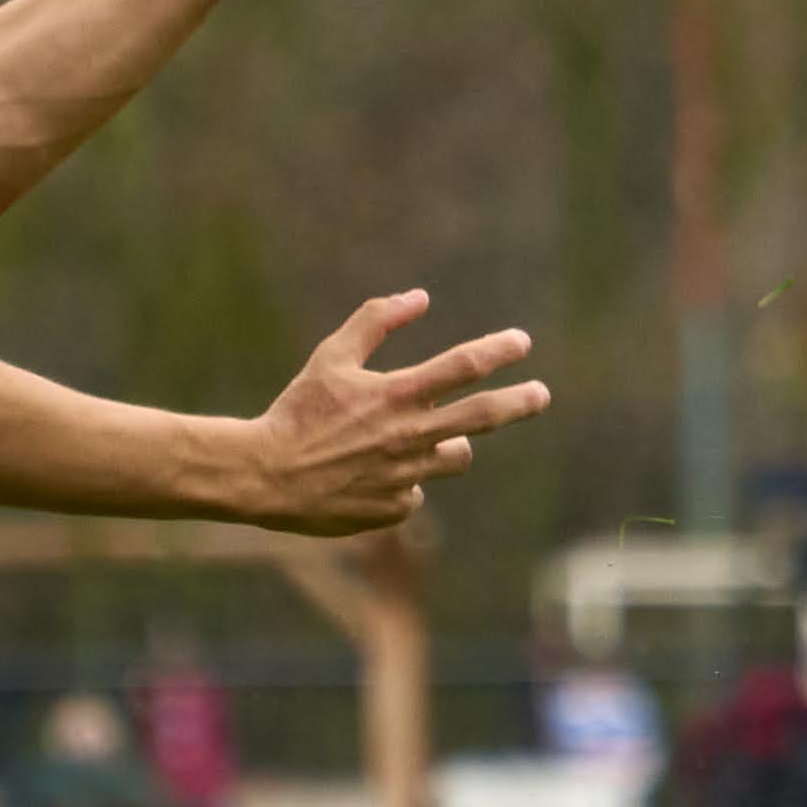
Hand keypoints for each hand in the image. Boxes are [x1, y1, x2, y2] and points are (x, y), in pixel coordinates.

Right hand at [235, 289, 549, 534]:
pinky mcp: (395, 510)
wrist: (264, 477)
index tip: (522, 342)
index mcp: (397, 394)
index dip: (499, 351)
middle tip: (541, 394)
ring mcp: (406, 477)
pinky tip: (368, 475)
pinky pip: (415, 490)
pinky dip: (403, 478)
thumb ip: (375, 322)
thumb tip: (420, 297)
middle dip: (520, 402)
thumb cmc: (297, 411)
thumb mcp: (331, 357)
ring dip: (449, 443)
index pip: (464, 366)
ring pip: (452, 456)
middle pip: (484, 416)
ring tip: (425, 438)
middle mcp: (410, 436)